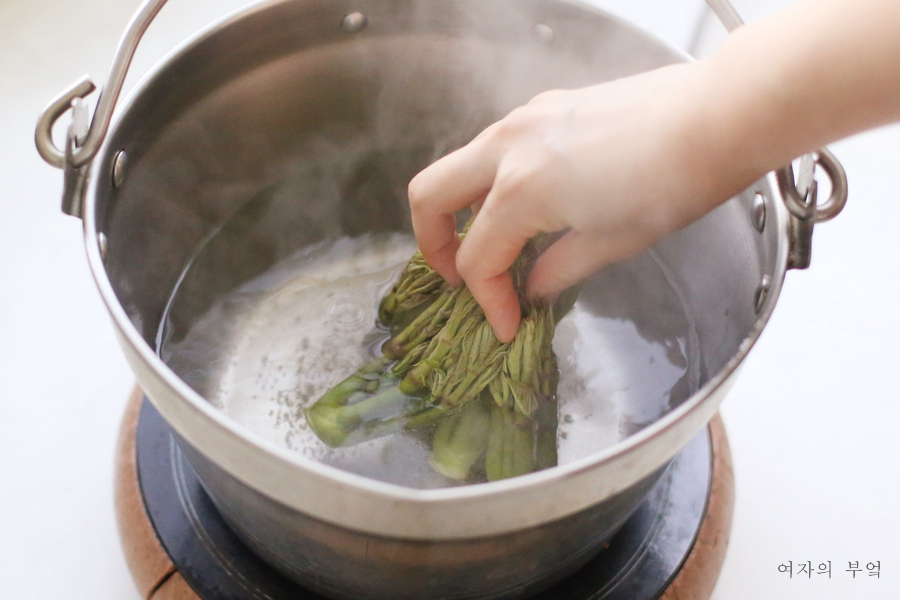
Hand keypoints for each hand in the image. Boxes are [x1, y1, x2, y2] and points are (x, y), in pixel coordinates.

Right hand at [408, 62, 730, 341]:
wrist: (718, 115)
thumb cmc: (674, 182)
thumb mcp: (613, 242)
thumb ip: (559, 268)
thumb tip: (533, 287)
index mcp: (522, 190)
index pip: (478, 258)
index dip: (487, 301)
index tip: (507, 325)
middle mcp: (509, 147)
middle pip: (431, 196)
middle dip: (433, 245)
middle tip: (456, 277)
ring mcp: (526, 120)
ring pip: (461, 166)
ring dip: (464, 210)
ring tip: (497, 245)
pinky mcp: (547, 107)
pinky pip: (497, 147)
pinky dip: (493, 182)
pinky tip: (530, 205)